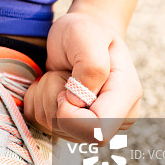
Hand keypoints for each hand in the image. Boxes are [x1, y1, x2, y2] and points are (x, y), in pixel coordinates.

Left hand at [23, 12, 141, 142]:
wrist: (81, 35)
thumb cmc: (86, 32)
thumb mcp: (88, 36)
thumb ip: (90, 66)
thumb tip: (78, 103)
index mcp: (126, 97)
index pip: (97, 130)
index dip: (70, 115)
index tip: (65, 88)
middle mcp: (114, 117)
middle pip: (72, 132)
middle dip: (55, 102)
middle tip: (63, 75)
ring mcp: (93, 124)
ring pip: (53, 128)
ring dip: (45, 96)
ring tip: (61, 75)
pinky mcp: (73, 125)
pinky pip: (40, 123)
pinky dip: (37, 101)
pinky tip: (51, 85)